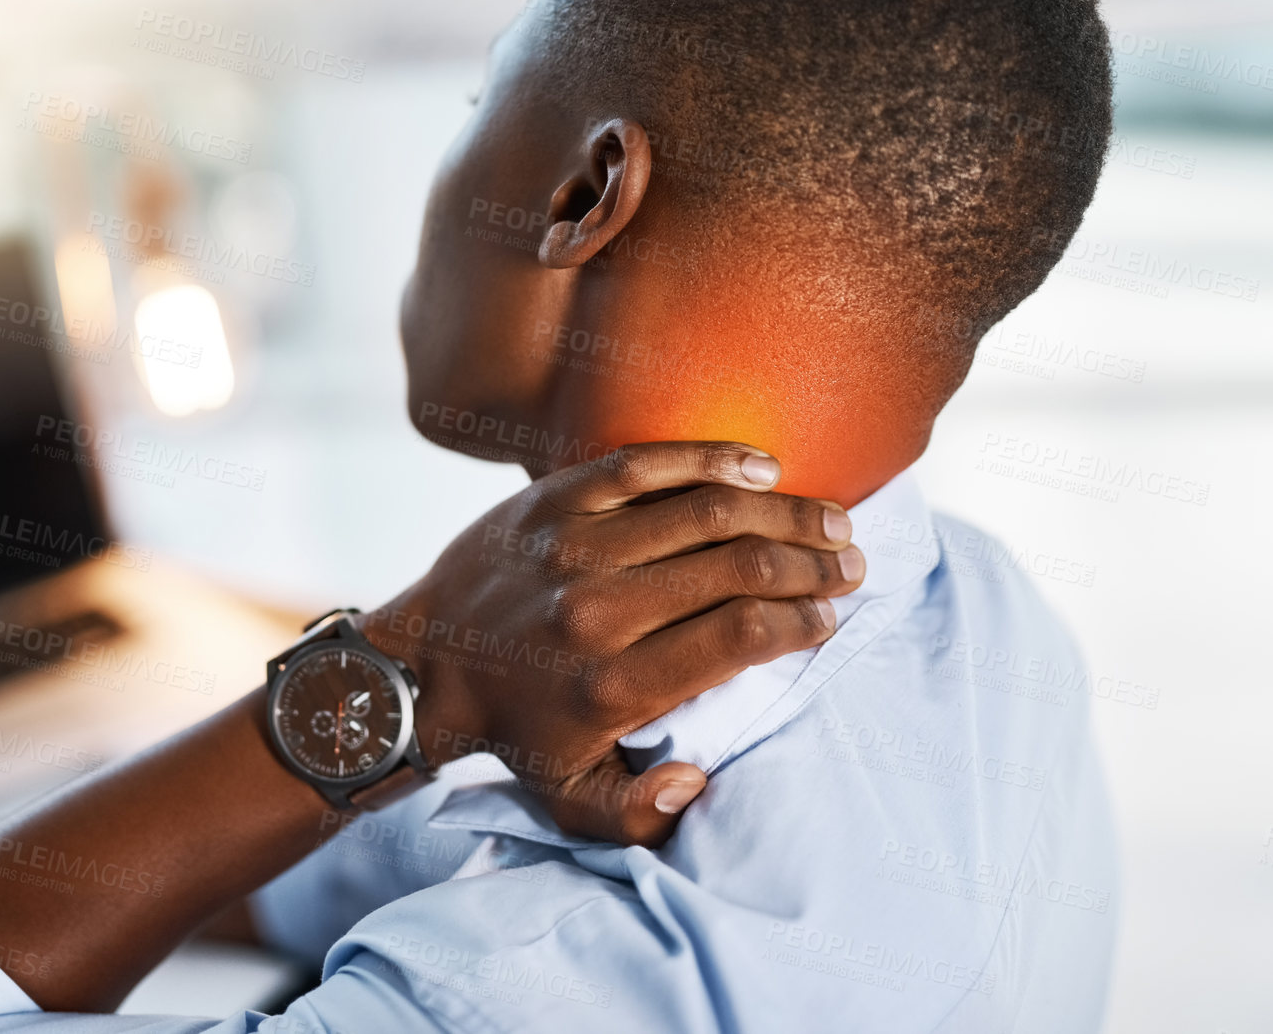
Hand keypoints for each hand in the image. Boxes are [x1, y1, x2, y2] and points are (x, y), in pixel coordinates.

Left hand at [362, 441, 861, 847]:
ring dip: (782, 512)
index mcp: (614, 684)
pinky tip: (763, 464)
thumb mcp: (569, 798)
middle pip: (737, 568)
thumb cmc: (514, 731)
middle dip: (810, 564)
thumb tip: (698, 781)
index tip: (829, 616)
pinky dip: (712, 458)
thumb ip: (638, 813)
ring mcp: (575, 544)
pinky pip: (646, 462)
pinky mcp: (552, 498)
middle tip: (851, 564)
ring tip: (830, 520)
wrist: (421, 665)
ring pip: (705, 511)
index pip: (739, 636)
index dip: (800, 620)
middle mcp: (599, 609)